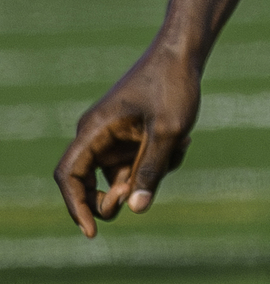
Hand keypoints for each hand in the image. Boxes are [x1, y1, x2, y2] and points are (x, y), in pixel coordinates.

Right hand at [54, 45, 200, 237]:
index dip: (76, 207)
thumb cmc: (173, 84)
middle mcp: (98, 134)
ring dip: (150, 174)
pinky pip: (137, 164)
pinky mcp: (131, 136)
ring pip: (122, 176)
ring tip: (180, 146)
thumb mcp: (168, 131)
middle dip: (119, 195)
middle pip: (92, 184)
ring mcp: (115, 136)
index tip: (92, 232)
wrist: (184, 51)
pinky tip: (183, 142)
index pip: (69, 175)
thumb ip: (151, 171)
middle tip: (145, 191)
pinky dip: (158, 162)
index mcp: (95, 130)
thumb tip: (135, 209)